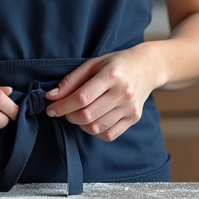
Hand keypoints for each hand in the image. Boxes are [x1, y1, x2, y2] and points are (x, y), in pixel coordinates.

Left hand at [44, 46, 163, 141]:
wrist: (147, 67)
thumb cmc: (116, 64)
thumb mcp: (93, 63)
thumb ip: (71, 80)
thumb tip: (52, 96)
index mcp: (111, 75)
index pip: (82, 97)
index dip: (62, 106)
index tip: (50, 109)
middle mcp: (123, 93)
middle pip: (88, 115)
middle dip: (69, 116)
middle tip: (64, 111)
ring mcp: (130, 108)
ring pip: (96, 127)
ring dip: (81, 124)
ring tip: (79, 114)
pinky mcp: (134, 118)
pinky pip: (109, 135)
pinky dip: (95, 131)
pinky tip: (93, 120)